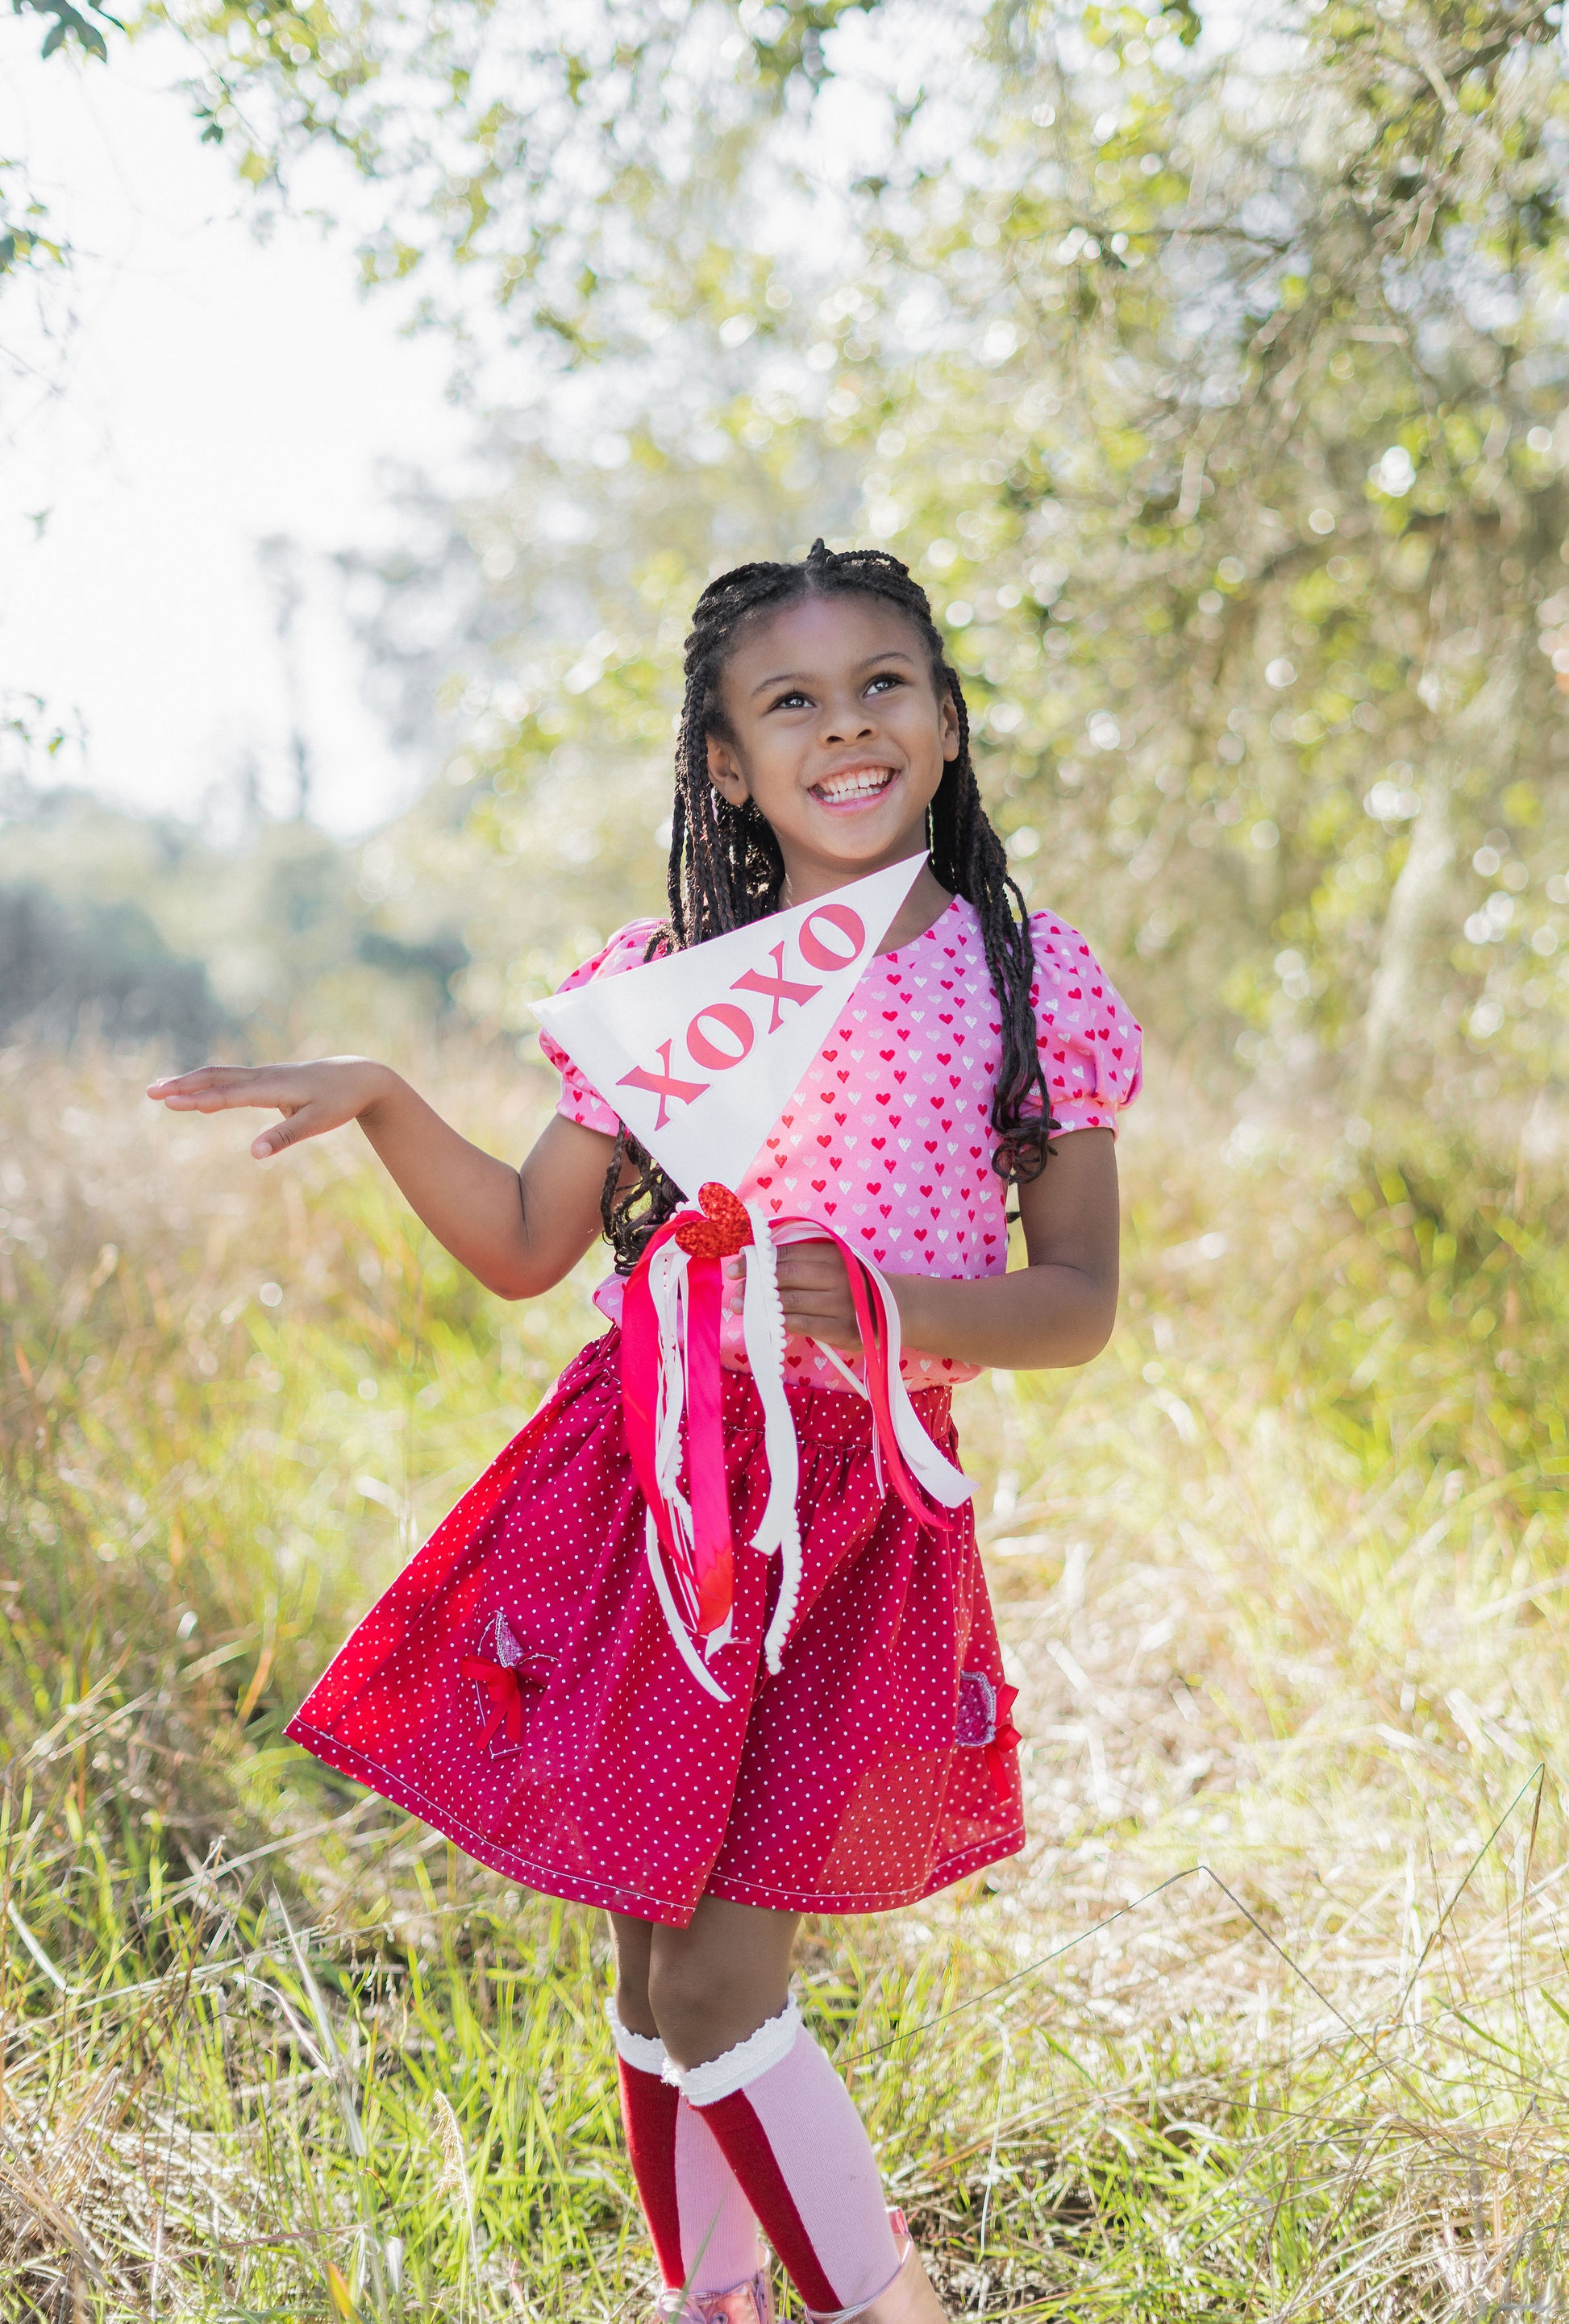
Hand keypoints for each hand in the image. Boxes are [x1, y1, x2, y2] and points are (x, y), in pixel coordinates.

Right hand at [146, 1058, 394, 1159]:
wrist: (360, 1076)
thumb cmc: (339, 1101)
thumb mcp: (317, 1123)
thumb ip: (284, 1138)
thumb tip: (253, 1153)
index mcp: (272, 1087)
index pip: (228, 1094)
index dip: (198, 1099)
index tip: (170, 1102)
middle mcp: (263, 1076)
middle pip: (215, 1077)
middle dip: (182, 1085)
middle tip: (149, 1092)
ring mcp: (264, 1075)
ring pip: (220, 1074)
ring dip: (189, 1081)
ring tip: (159, 1089)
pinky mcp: (267, 1078)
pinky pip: (230, 1078)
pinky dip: (207, 1081)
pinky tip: (196, 1092)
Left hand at [725, 1239, 864, 1352]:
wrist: (892, 1307)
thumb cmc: (853, 1282)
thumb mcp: (835, 1261)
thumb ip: (803, 1259)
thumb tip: (757, 1259)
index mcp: (831, 1254)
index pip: (786, 1254)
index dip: (757, 1260)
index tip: (736, 1266)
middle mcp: (836, 1275)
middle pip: (785, 1276)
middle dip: (755, 1282)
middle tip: (736, 1288)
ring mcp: (840, 1303)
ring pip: (790, 1301)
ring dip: (760, 1305)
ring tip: (740, 1306)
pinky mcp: (841, 1329)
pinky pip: (802, 1324)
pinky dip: (780, 1323)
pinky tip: (765, 1322)